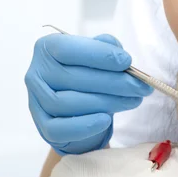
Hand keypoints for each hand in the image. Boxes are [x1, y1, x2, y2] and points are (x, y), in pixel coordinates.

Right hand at [25, 33, 152, 154]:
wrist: (78, 105)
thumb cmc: (88, 72)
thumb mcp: (97, 53)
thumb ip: (107, 47)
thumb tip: (120, 56)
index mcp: (48, 48)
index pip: (69, 49)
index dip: (100, 55)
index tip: (127, 62)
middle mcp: (37, 73)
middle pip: (74, 79)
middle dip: (115, 83)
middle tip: (141, 86)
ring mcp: (36, 101)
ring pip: (69, 103)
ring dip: (108, 102)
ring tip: (133, 100)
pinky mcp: (42, 126)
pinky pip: (60, 129)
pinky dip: (85, 126)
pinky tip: (106, 120)